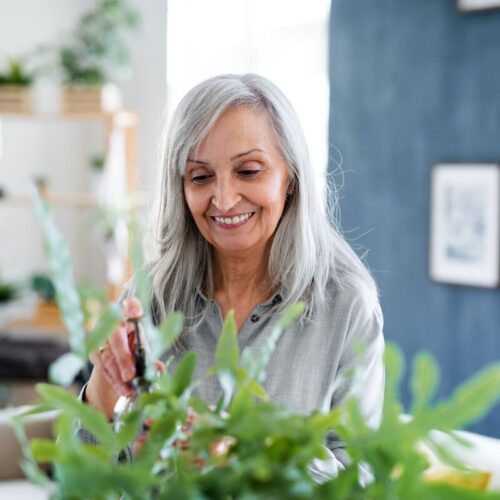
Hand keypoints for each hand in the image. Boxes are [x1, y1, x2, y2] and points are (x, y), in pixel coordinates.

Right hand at [86, 297, 145, 417]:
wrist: (117, 358)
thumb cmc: (135, 348)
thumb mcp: (145, 350)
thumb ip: (150, 357)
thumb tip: (158, 368)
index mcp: (130, 315)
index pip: (130, 305)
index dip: (132, 307)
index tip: (135, 312)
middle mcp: (113, 322)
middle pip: (116, 337)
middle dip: (123, 358)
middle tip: (131, 375)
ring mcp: (100, 335)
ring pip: (108, 356)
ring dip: (119, 375)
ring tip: (130, 389)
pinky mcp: (92, 350)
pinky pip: (102, 367)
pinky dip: (114, 381)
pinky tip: (123, 389)